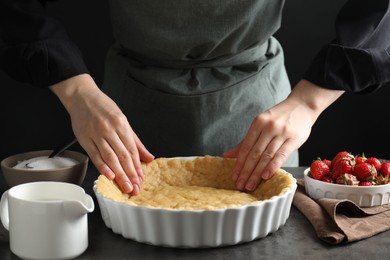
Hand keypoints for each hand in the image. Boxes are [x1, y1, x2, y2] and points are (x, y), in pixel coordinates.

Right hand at [50, 74, 153, 194]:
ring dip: (119, 174)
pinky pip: (95, 155)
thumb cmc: (103, 107)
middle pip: (122, 156)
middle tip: (135, 187)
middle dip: (130, 174)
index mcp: (121, 124)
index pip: (132, 150)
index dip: (137, 166)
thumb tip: (148, 156)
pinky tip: (109, 176)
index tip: (140, 178)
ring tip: (125, 186)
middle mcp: (109, 129)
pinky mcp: (84, 139)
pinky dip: (102, 166)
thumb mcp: (123, 120)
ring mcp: (96, 134)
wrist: (82, 96)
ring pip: (110, 157)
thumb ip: (136, 141)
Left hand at [224, 80, 343, 191]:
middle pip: (254, 153)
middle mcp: (269, 127)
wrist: (302, 105)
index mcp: (258, 123)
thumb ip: (246, 141)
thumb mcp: (261, 125)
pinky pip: (281, 155)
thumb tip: (228, 155)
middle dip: (246, 171)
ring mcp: (282, 133)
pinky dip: (273, 166)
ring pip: (266, 156)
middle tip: (240, 185)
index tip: (234, 176)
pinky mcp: (294, 139)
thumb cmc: (279, 117)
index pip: (246, 147)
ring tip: (250, 185)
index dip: (239, 163)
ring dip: (257, 173)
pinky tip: (266, 176)